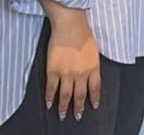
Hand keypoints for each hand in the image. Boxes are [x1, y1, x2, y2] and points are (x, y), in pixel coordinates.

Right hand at [43, 7, 99, 121]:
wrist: (71, 26)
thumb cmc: (83, 35)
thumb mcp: (94, 51)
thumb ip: (92, 65)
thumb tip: (90, 76)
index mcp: (94, 67)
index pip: (95, 88)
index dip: (94, 99)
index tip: (93, 106)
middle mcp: (82, 73)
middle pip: (80, 95)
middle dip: (78, 108)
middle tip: (76, 117)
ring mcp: (67, 73)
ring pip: (66, 95)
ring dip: (64, 106)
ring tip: (62, 115)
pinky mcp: (53, 70)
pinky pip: (51, 88)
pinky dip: (49, 97)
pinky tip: (48, 103)